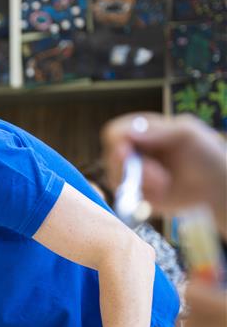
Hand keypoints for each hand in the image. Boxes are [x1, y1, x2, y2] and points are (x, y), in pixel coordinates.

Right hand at [101, 112, 226, 216]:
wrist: (215, 185)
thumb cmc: (204, 154)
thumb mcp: (187, 134)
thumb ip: (158, 131)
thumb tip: (127, 135)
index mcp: (140, 130)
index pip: (114, 133)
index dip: (118, 143)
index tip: (130, 153)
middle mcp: (131, 150)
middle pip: (111, 157)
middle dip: (135, 169)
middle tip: (161, 178)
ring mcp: (130, 173)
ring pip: (115, 178)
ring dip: (141, 183)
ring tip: (165, 184)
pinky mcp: (134, 193)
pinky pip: (123, 196)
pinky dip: (141, 196)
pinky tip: (160, 193)